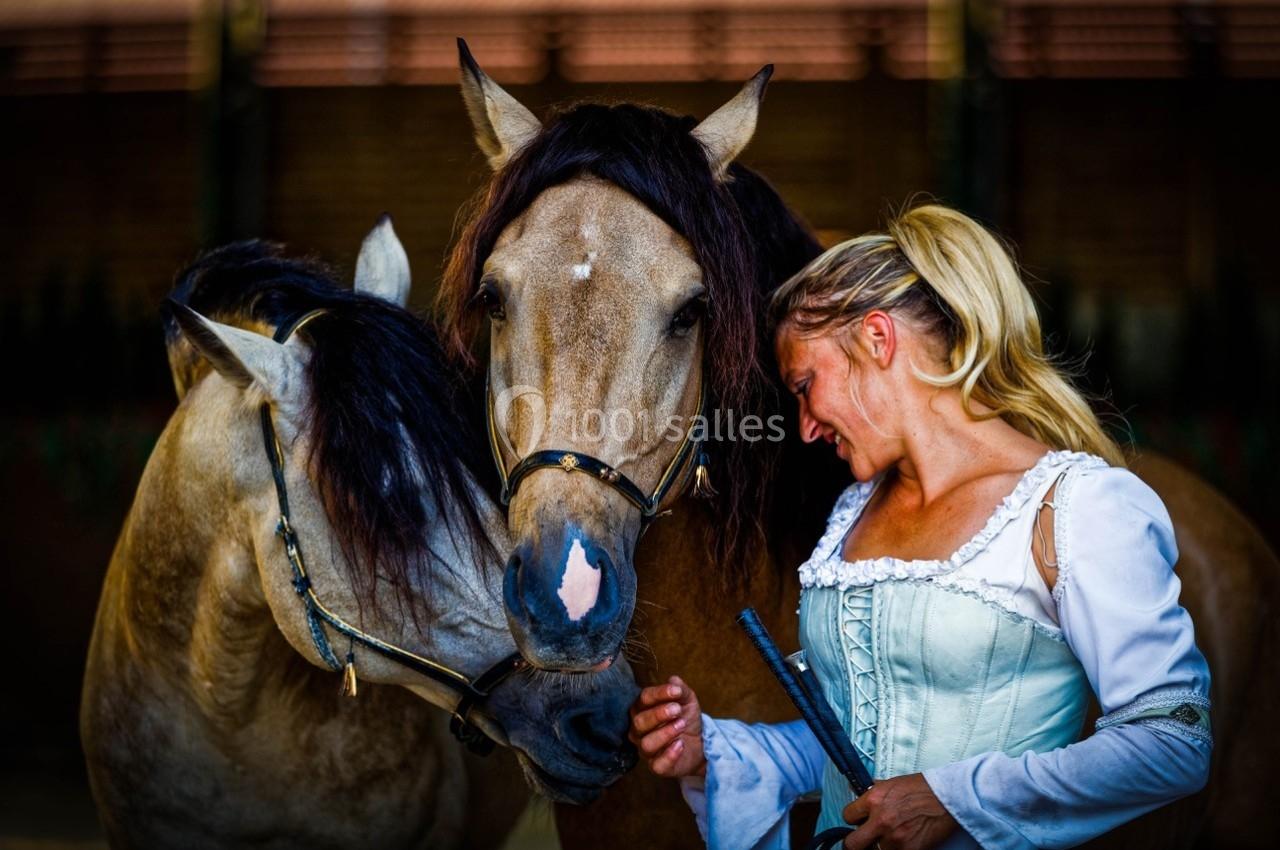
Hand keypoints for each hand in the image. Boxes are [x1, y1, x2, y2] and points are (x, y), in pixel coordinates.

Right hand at [628, 675, 704, 777]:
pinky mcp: (658, 766)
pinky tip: (680, 744)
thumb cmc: (686, 718)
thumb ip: (680, 690)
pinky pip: (657, 765)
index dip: (659, 694)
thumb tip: (674, 680)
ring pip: (646, 744)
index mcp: (643, 710)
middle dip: (658, 714)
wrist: (701, 743)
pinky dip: (669, 755)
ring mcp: (647, 749)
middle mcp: (640, 730)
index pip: (643, 699)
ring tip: (681, 725)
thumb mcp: (687, 701)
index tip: (676, 691)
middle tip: (677, 710)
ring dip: (665, 733)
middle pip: (639, 722)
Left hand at [841, 773, 956, 849]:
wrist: (947, 798)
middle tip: (862, 841)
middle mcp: (880, 820)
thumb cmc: (922, 788)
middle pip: (851, 844)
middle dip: (855, 843)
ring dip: (878, 846)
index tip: (859, 822)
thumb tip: (862, 796)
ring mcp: (893, 838)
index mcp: (873, 800)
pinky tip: (902, 842)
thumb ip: (874, 793)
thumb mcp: (892, 783)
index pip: (847, 816)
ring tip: (889, 838)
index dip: (853, 820)